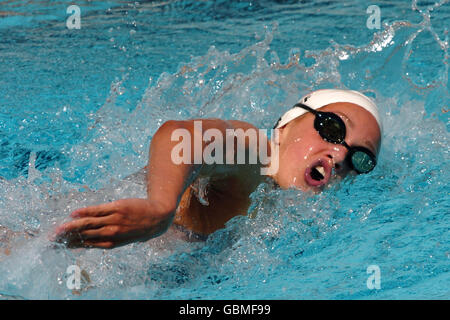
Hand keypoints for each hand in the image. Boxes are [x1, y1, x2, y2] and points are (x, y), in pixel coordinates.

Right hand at [53, 198, 172, 248]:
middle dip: (66, 237)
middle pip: (84, 235)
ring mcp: (114, 220)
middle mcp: (111, 233)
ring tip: (57, 229)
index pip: (86, 245)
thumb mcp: (123, 239)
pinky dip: (86, 212)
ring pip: (88, 224)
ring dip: (71, 226)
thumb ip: (106, 240)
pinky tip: (74, 213)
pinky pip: (98, 210)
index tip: (56, 246)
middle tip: (50, 239)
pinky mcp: (117, 208)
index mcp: (111, 243)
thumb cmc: (139, 228)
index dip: (70, 245)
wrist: (158, 216)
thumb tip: (88, 242)